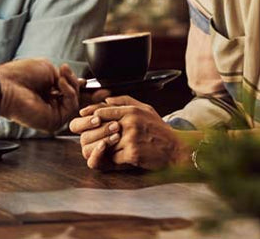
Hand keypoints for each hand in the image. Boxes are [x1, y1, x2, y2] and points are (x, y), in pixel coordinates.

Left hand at [0, 59, 79, 132]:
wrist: (6, 85)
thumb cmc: (20, 75)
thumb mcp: (48, 69)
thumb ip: (64, 77)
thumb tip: (78, 82)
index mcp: (47, 93)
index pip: (68, 91)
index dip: (75, 83)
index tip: (78, 75)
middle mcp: (49, 105)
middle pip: (74, 97)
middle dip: (73, 82)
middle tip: (66, 72)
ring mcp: (51, 114)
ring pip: (74, 103)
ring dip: (72, 86)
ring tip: (61, 78)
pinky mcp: (52, 122)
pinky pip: (70, 108)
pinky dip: (69, 93)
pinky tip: (60, 84)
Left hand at [69, 95, 187, 170]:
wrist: (175, 149)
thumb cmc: (159, 129)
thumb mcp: (145, 109)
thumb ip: (125, 101)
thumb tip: (105, 100)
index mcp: (132, 111)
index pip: (102, 111)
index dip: (91, 115)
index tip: (84, 118)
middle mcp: (130, 123)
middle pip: (100, 128)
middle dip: (93, 134)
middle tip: (89, 138)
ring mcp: (130, 139)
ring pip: (106, 144)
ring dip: (105, 149)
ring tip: (106, 149)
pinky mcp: (132, 154)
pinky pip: (113, 157)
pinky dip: (114, 160)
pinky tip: (120, 158)